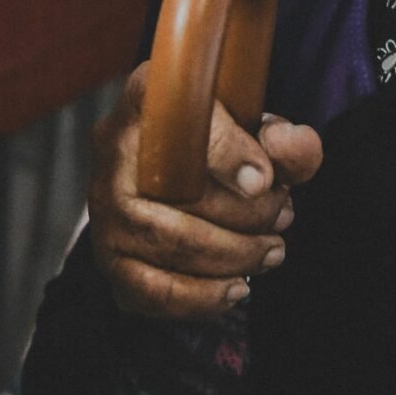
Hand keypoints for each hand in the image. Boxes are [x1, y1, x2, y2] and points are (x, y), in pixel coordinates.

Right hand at [88, 62, 322, 318]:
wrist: (182, 176)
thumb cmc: (225, 147)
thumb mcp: (261, 133)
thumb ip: (286, 140)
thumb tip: (291, 146)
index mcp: (149, 97)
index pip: (178, 118)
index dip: (226, 152)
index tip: (266, 180)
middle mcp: (114, 148)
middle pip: (173, 191)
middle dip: (244, 215)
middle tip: (284, 216)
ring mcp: (104, 207)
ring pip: (163, 243)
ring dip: (230, 257)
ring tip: (271, 251)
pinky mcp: (109, 256)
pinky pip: (148, 290)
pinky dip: (200, 297)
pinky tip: (236, 288)